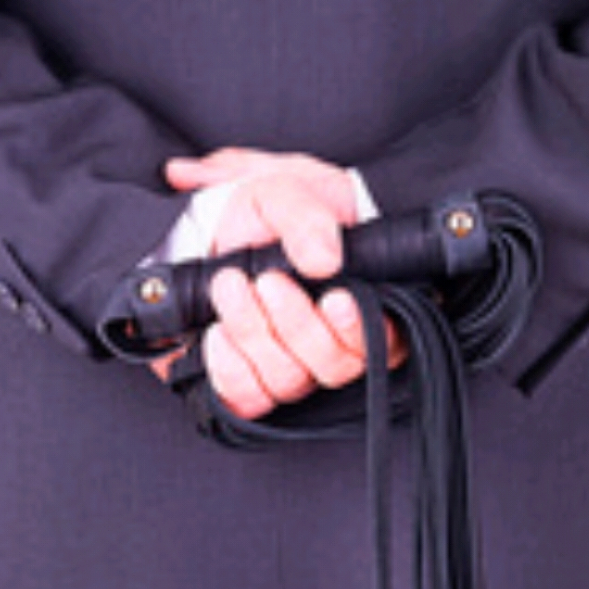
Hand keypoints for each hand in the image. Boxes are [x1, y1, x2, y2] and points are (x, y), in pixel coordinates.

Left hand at [148, 147, 406, 418]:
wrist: (201, 221)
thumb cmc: (258, 207)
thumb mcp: (285, 188)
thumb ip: (307, 218)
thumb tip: (326, 260)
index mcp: (360, 295)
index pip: (386, 339)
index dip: (360, 329)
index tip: (334, 299)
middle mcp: (330, 340)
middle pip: (334, 364)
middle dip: (294, 322)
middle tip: (265, 280)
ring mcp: (290, 365)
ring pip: (289, 380)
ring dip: (254, 332)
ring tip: (227, 286)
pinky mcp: (249, 381)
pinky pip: (249, 399)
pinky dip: (229, 366)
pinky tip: (216, 333)